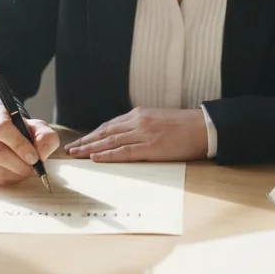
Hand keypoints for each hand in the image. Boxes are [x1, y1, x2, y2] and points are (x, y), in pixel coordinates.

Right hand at [0, 104, 59, 185]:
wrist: (5, 138)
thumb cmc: (22, 132)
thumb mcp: (37, 129)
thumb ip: (45, 137)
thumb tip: (41, 153)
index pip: (2, 128)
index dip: (19, 145)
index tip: (34, 158)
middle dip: (19, 165)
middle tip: (34, 170)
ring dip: (14, 174)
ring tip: (26, 172)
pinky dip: (5, 180)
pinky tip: (15, 175)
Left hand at [64, 108, 207, 161]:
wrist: (204, 127)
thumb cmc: (185, 126)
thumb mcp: (158, 120)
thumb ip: (142, 126)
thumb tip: (128, 136)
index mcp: (139, 115)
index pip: (109, 126)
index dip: (92, 135)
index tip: (79, 141)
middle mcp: (138, 122)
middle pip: (104, 133)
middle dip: (85, 141)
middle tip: (70, 150)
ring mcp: (144, 134)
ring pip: (110, 142)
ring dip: (90, 149)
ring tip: (76, 155)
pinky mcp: (152, 147)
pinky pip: (124, 152)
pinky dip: (108, 155)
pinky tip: (95, 158)